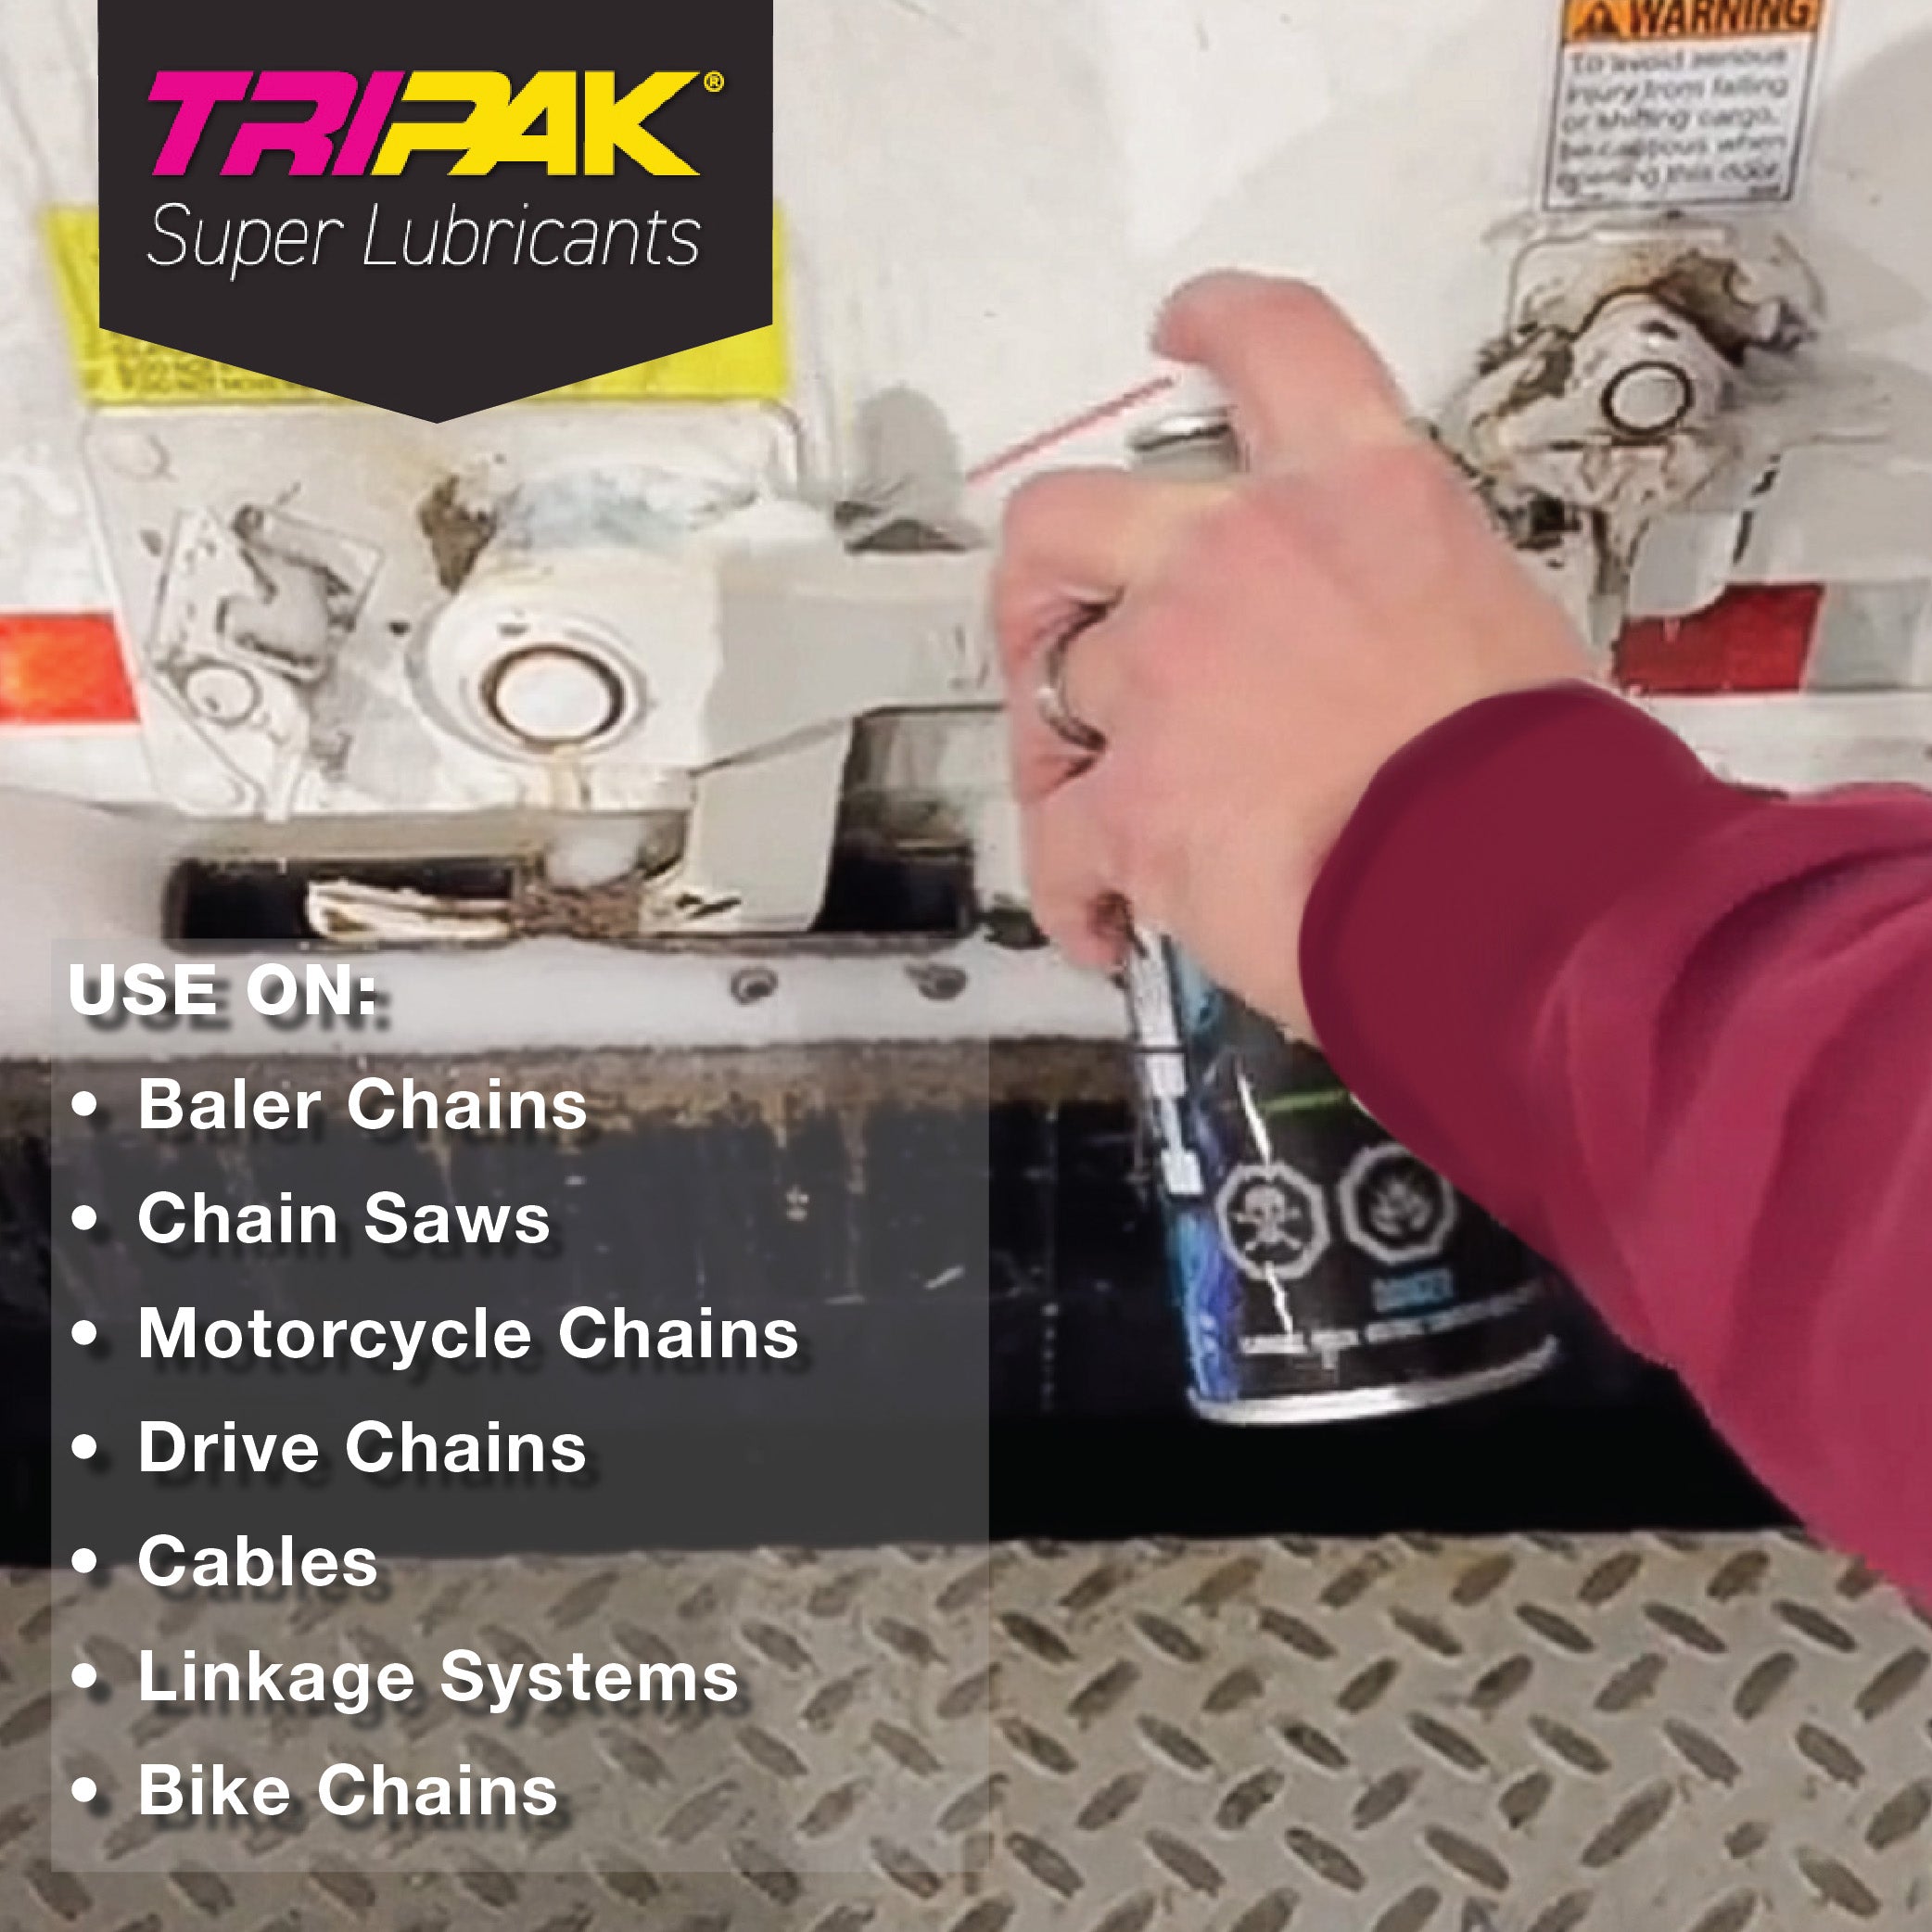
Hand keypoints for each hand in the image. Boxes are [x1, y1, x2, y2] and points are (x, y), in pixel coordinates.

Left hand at [994, 272, 1596, 1034]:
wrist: (1522, 886)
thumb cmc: (1543, 775)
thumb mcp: (1504, 622)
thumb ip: (1400, 598)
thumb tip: (1373, 653)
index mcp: (1353, 494)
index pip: (1275, 343)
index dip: (1214, 321)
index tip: (1177, 331)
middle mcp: (1233, 558)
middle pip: (1063, 516)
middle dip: (1043, 577)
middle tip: (1058, 625)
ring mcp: (1166, 673)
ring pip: (1056, 692)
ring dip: (1072, 755)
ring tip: (1117, 825)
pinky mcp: (1132, 800)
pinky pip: (1058, 842)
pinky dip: (1072, 890)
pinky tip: (1104, 924)